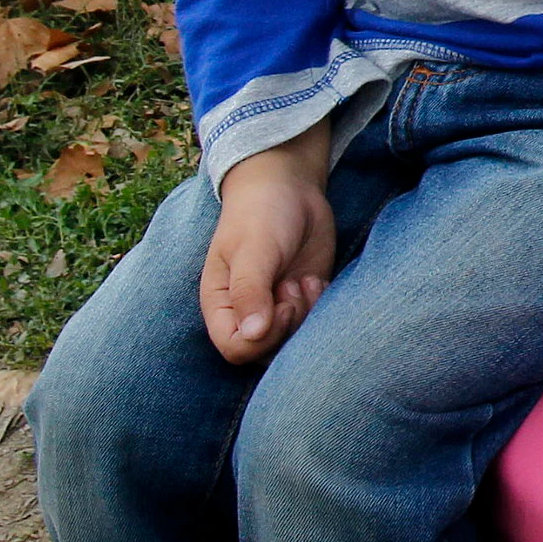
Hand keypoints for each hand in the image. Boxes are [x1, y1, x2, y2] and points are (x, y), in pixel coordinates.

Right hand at [201, 126, 335, 363]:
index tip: (281, 303)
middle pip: (267, 352)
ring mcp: (275, 308)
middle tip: (293, 287)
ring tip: (303, 281)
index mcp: (222, 304)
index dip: (263, 338)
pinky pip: (314, 324)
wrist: (289, 188)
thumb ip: (250, 291)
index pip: (235, 349)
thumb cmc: (261, 214)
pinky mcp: (301, 300)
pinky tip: (315, 280)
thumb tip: (254, 334)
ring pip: (293, 342)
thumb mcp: (253, 249)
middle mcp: (246, 312)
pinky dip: (320, 306)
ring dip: (306, 316)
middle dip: (288, 326)